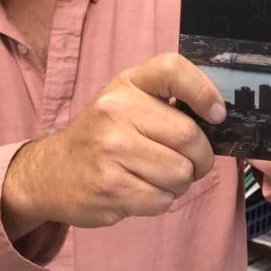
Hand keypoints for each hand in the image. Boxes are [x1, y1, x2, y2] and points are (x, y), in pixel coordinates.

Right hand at [1, 53, 225, 238]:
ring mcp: (110, 150)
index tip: (216, 115)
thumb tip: (218, 118)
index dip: (203, 92)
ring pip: (180, 173)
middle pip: (189, 136)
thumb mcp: (126, 100)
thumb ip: (166, 100)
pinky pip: (162, 200)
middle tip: (190, 161)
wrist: (51, 170)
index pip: (173, 69)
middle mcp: (116, 110)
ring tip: (158, 176)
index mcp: (127, 83)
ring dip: (180, 183)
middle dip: (200, 157)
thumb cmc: (103, 133)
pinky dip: (161, 200)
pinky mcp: (109, 187)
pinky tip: (141, 190)